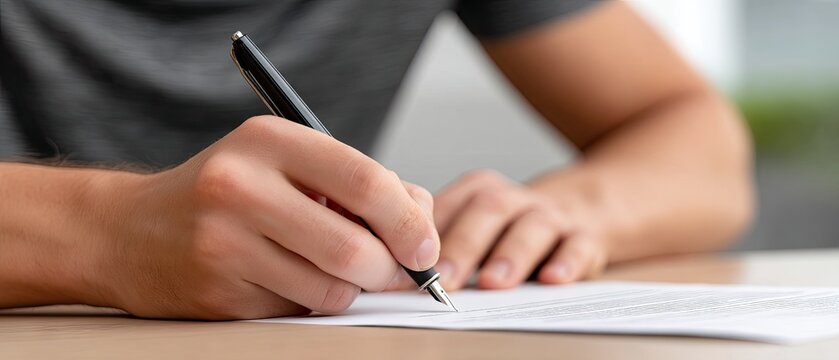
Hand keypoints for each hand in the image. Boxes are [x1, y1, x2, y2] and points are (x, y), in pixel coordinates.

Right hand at [95, 116, 438, 318]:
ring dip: (350, 290)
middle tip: (395, 272)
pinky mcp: (217, 292)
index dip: (410, 221)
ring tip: (332, 270)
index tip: (426, 246)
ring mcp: (223, 242)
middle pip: (354, 247)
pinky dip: (309, 303)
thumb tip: (421, 229)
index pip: (365, 181)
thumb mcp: (284, 163)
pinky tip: (286, 280)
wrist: (128, 231)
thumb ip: (354, 185)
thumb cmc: (225, 194)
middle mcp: (241, 186)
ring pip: (330, 289)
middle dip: (389, 270)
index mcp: (269, 140)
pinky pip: (297, 311)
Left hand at [389, 169, 608, 290]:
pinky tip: (552, 278)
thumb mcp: (472, 224)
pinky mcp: (585, 237)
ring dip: (510, 255)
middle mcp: (512, 199)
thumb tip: (385, 271)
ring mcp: (549, 216)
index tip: (400, 264)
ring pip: (531, 228)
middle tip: (442, 279)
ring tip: (492, 282)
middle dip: (462, 247)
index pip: (445, 207)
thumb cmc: (508, 229)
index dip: (422, 235)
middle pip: (486, 212)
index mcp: (477, 192)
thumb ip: (436, 240)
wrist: (582, 210)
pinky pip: (578, 246)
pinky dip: (567, 262)